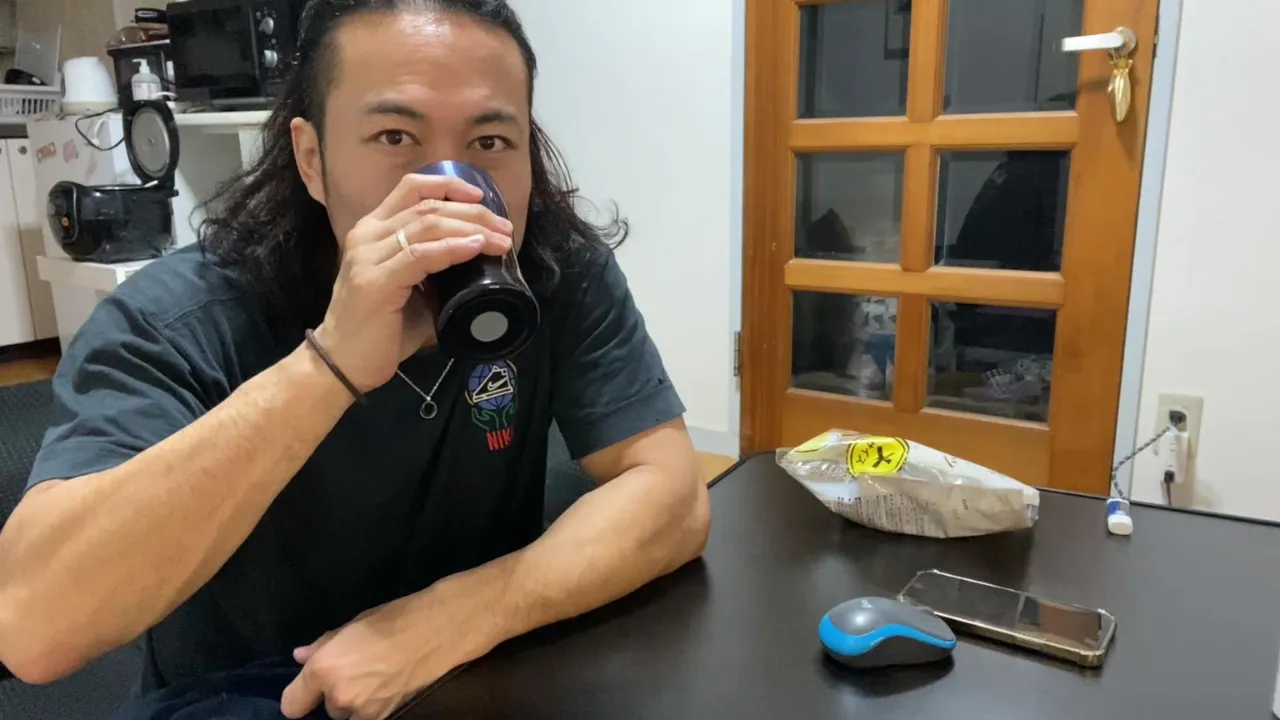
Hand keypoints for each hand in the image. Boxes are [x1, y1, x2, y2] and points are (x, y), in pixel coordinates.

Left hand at [279, 581, 497, 719]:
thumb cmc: (394, 618)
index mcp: (323, 670)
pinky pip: (367, 717)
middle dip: (335, 693)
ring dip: (354, 703)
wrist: (439, 631)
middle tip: (356, 670)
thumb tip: (300, 656)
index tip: (309, 686)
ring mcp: (364, 712)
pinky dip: (371, 706)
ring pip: (346, 716)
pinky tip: (387, 684)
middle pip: (324, 709)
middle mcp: (339, 697)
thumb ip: (323, 645)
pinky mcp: (386, 717)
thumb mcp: (353, 624)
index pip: (291, 705)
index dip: (299, 695)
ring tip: (375, 677)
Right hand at [313, 174, 512, 391]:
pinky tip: (475, 248)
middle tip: (505, 228)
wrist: (342, 364)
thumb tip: (478, 266)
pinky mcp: (375, 281)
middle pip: (427, 206)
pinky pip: (420, 255)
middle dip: (473, 213)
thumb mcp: (409, 289)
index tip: (481, 198)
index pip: (411, 188)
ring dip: (471, 229)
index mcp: (373, 230)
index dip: (449, 185)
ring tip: (501, 240)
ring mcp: (368, 256)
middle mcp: (367, 235)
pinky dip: (452, 248)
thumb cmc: (378, 331)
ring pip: (427, 224)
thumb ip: (434, 270)